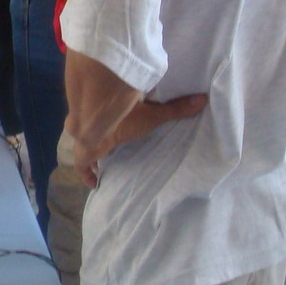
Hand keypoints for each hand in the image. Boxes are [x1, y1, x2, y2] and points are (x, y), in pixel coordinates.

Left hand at [71, 92, 207, 187]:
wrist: (96, 121)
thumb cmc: (124, 116)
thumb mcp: (153, 114)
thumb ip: (175, 108)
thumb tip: (202, 98)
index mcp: (110, 114)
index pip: (110, 117)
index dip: (112, 124)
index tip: (116, 130)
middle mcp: (94, 125)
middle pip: (95, 133)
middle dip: (100, 139)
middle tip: (109, 147)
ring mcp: (84, 139)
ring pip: (86, 147)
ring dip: (94, 154)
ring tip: (102, 165)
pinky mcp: (83, 154)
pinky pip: (83, 167)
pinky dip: (87, 175)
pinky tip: (94, 185)